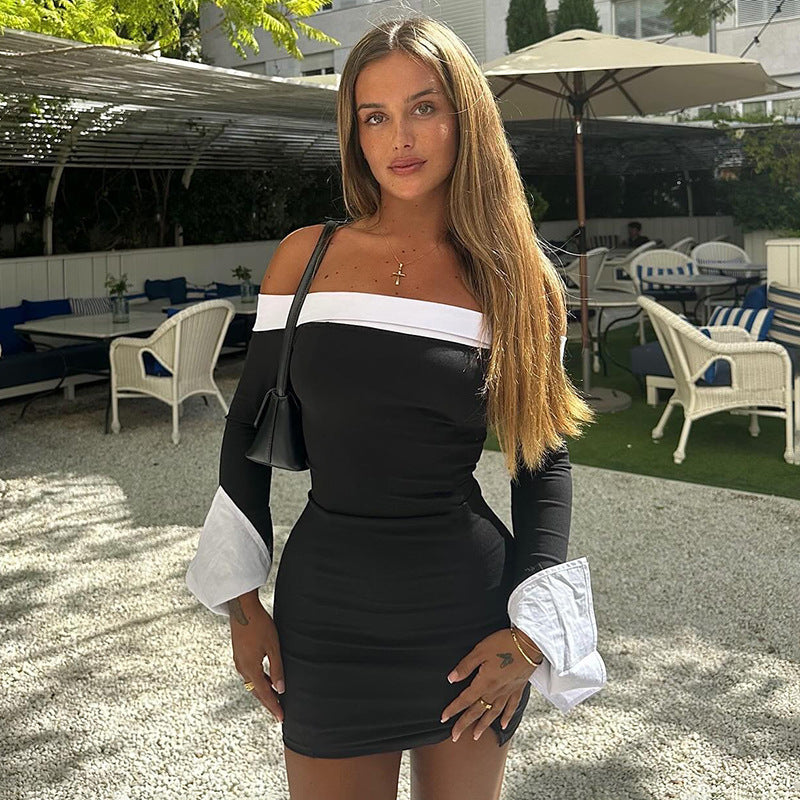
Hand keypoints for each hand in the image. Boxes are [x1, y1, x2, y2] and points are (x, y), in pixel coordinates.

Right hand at [228, 596, 284, 723]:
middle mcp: (242, 668)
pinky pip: (250, 675)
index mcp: (250, 668)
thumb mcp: (273, 646)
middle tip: (279, 714)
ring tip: (276, 700)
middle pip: (256, 692)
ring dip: (264, 692)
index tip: (281, 718)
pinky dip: (259, 681)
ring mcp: (239, 662)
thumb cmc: (260, 625)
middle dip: (268, 703)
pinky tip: (268, 680)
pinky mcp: (239, 655)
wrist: (242, 608)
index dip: (273, 706)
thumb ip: (277, 668)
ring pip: (252, 684)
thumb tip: (281, 689)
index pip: (264, 693)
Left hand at [441, 628, 539, 741]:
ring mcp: (508, 692)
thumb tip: (451, 679)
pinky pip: (511, 708)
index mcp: (484, 683)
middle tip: (455, 736)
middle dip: (465, 724)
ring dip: (483, 726)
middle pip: (477, 711)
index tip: (443, 718)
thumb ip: (465, 666)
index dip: (453, 709)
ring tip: (476, 736)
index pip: (465, 700)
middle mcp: (496, 692)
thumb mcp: (480, 650)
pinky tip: (502, 726)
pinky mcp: (518, 688)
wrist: (530, 644)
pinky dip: (506, 718)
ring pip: (493, 713)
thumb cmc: (503, 644)